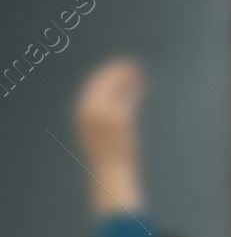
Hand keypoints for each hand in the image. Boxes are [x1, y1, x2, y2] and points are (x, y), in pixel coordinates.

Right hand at [74, 58, 143, 212]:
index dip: (106, 73)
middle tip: (132, 63)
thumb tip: (117, 98)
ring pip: (115, 86)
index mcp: (82, 112)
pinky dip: (135, 87)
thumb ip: (104, 113)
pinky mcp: (120, 120)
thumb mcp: (101, 131)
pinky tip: (142, 81)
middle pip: (102, 81)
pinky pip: (128, 97)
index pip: (92, 85)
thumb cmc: (109, 155)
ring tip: (138, 69)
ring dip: (127, 75)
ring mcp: (104, 114)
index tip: (118, 65)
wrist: (111, 173)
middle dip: (117, 69)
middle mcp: (89, 110)